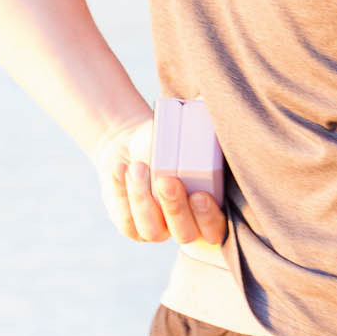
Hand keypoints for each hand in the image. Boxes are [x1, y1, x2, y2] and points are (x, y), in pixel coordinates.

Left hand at [92, 116, 227, 265]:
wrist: (134, 146)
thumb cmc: (169, 137)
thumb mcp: (188, 130)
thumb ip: (205, 123)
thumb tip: (211, 102)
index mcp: (210, 206)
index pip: (215, 226)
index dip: (209, 217)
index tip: (200, 194)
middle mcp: (187, 225)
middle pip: (185, 233)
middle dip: (175, 208)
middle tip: (166, 180)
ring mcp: (158, 229)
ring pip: (153, 229)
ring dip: (143, 198)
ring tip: (137, 166)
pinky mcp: (132, 228)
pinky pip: (127, 221)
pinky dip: (122, 194)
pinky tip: (121, 169)